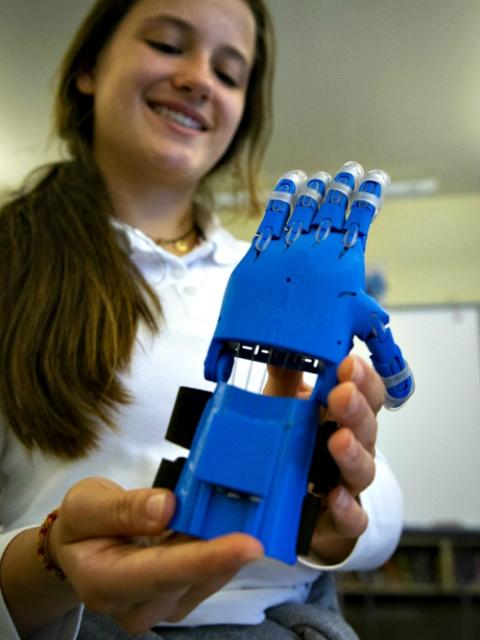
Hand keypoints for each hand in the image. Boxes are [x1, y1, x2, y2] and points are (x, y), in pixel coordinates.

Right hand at [49, 478, 262, 633]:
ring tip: (239, 506)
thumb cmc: (82, 525)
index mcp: (104, 583)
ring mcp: (160, 607)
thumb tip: (166, 507)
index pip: (163, 573)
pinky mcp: (180, 599)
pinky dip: (223, 547)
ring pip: (207, 578)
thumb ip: (123, 508)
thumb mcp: (86, 505)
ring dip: (227, 543)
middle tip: (257, 509)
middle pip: (192, 578)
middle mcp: (135, 607)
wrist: (80, 548)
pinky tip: (229, 521)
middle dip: (227, 545)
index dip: (208, 558)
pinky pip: (211, 574)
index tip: (249, 544)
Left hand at [268, 354, 383, 564]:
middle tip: (342, 393)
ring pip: (364, 469)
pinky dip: (346, 509)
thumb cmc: (293, 445)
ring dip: (353, 453)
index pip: (367, 392)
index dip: (363, 377)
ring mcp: (349, 483)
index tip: (348, 363)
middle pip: (367, 426)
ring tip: (338, 439)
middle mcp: (354, 446)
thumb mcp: (285, 406)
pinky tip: (334, 497)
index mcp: (345, 415)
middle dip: (356, 408)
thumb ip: (286, 379)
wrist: (293, 501)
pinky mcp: (341, 518)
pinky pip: (353, 518)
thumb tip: (278, 344)